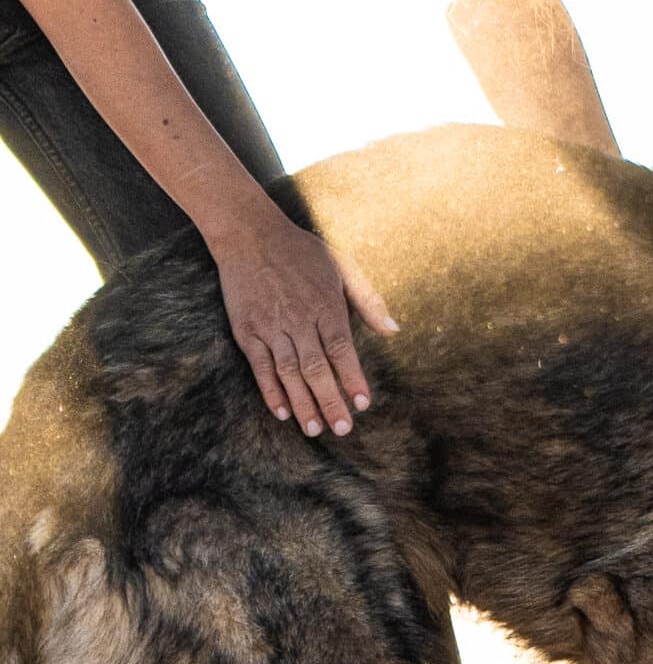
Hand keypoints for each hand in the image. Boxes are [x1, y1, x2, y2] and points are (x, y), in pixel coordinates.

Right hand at [211, 205, 397, 436]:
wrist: (250, 234)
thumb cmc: (302, 251)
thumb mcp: (343, 266)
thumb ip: (369, 300)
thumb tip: (393, 331)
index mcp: (325, 305)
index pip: (342, 349)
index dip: (352, 378)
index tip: (363, 403)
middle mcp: (298, 319)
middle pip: (317, 367)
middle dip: (330, 400)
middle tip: (342, 429)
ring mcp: (271, 326)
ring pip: (289, 372)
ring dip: (302, 402)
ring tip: (314, 429)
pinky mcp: (247, 330)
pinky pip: (260, 367)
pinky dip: (270, 390)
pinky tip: (282, 411)